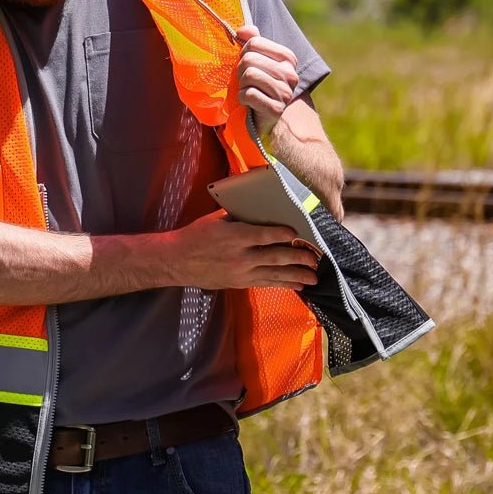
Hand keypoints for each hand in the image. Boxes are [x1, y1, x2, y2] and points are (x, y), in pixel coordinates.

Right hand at [167, 210, 319, 290]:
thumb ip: (239, 216)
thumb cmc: (196, 236)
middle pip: (277, 256)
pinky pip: (266, 284)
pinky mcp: (240, 283)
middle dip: (299, 257)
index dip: (286, 234)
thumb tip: (260, 208)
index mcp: (235, 236)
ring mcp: (241, 273)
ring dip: (297, 275)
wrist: (176, 261)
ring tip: (315, 277)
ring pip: (275, 274)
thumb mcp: (216, 220)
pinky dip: (284, 284)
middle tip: (316, 257)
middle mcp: (241, 257)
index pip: (266, 235)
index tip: (299, 232)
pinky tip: (298, 286)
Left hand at [235, 24, 297, 137]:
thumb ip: (252, 42)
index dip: (243, 54)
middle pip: (249, 59)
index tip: (249, 66)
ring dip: (241, 86)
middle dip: (241, 72)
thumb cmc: (258, 88)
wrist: (265, 120)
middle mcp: (290, 74)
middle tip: (247, 83)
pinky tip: (248, 103)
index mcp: (288, 58)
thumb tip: (242, 30)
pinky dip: (242, 99)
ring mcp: (285, 92)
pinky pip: (249, 94)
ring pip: (249, 75)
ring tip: (248, 92)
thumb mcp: (256, 62)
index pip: (254, 43)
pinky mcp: (276, 109)